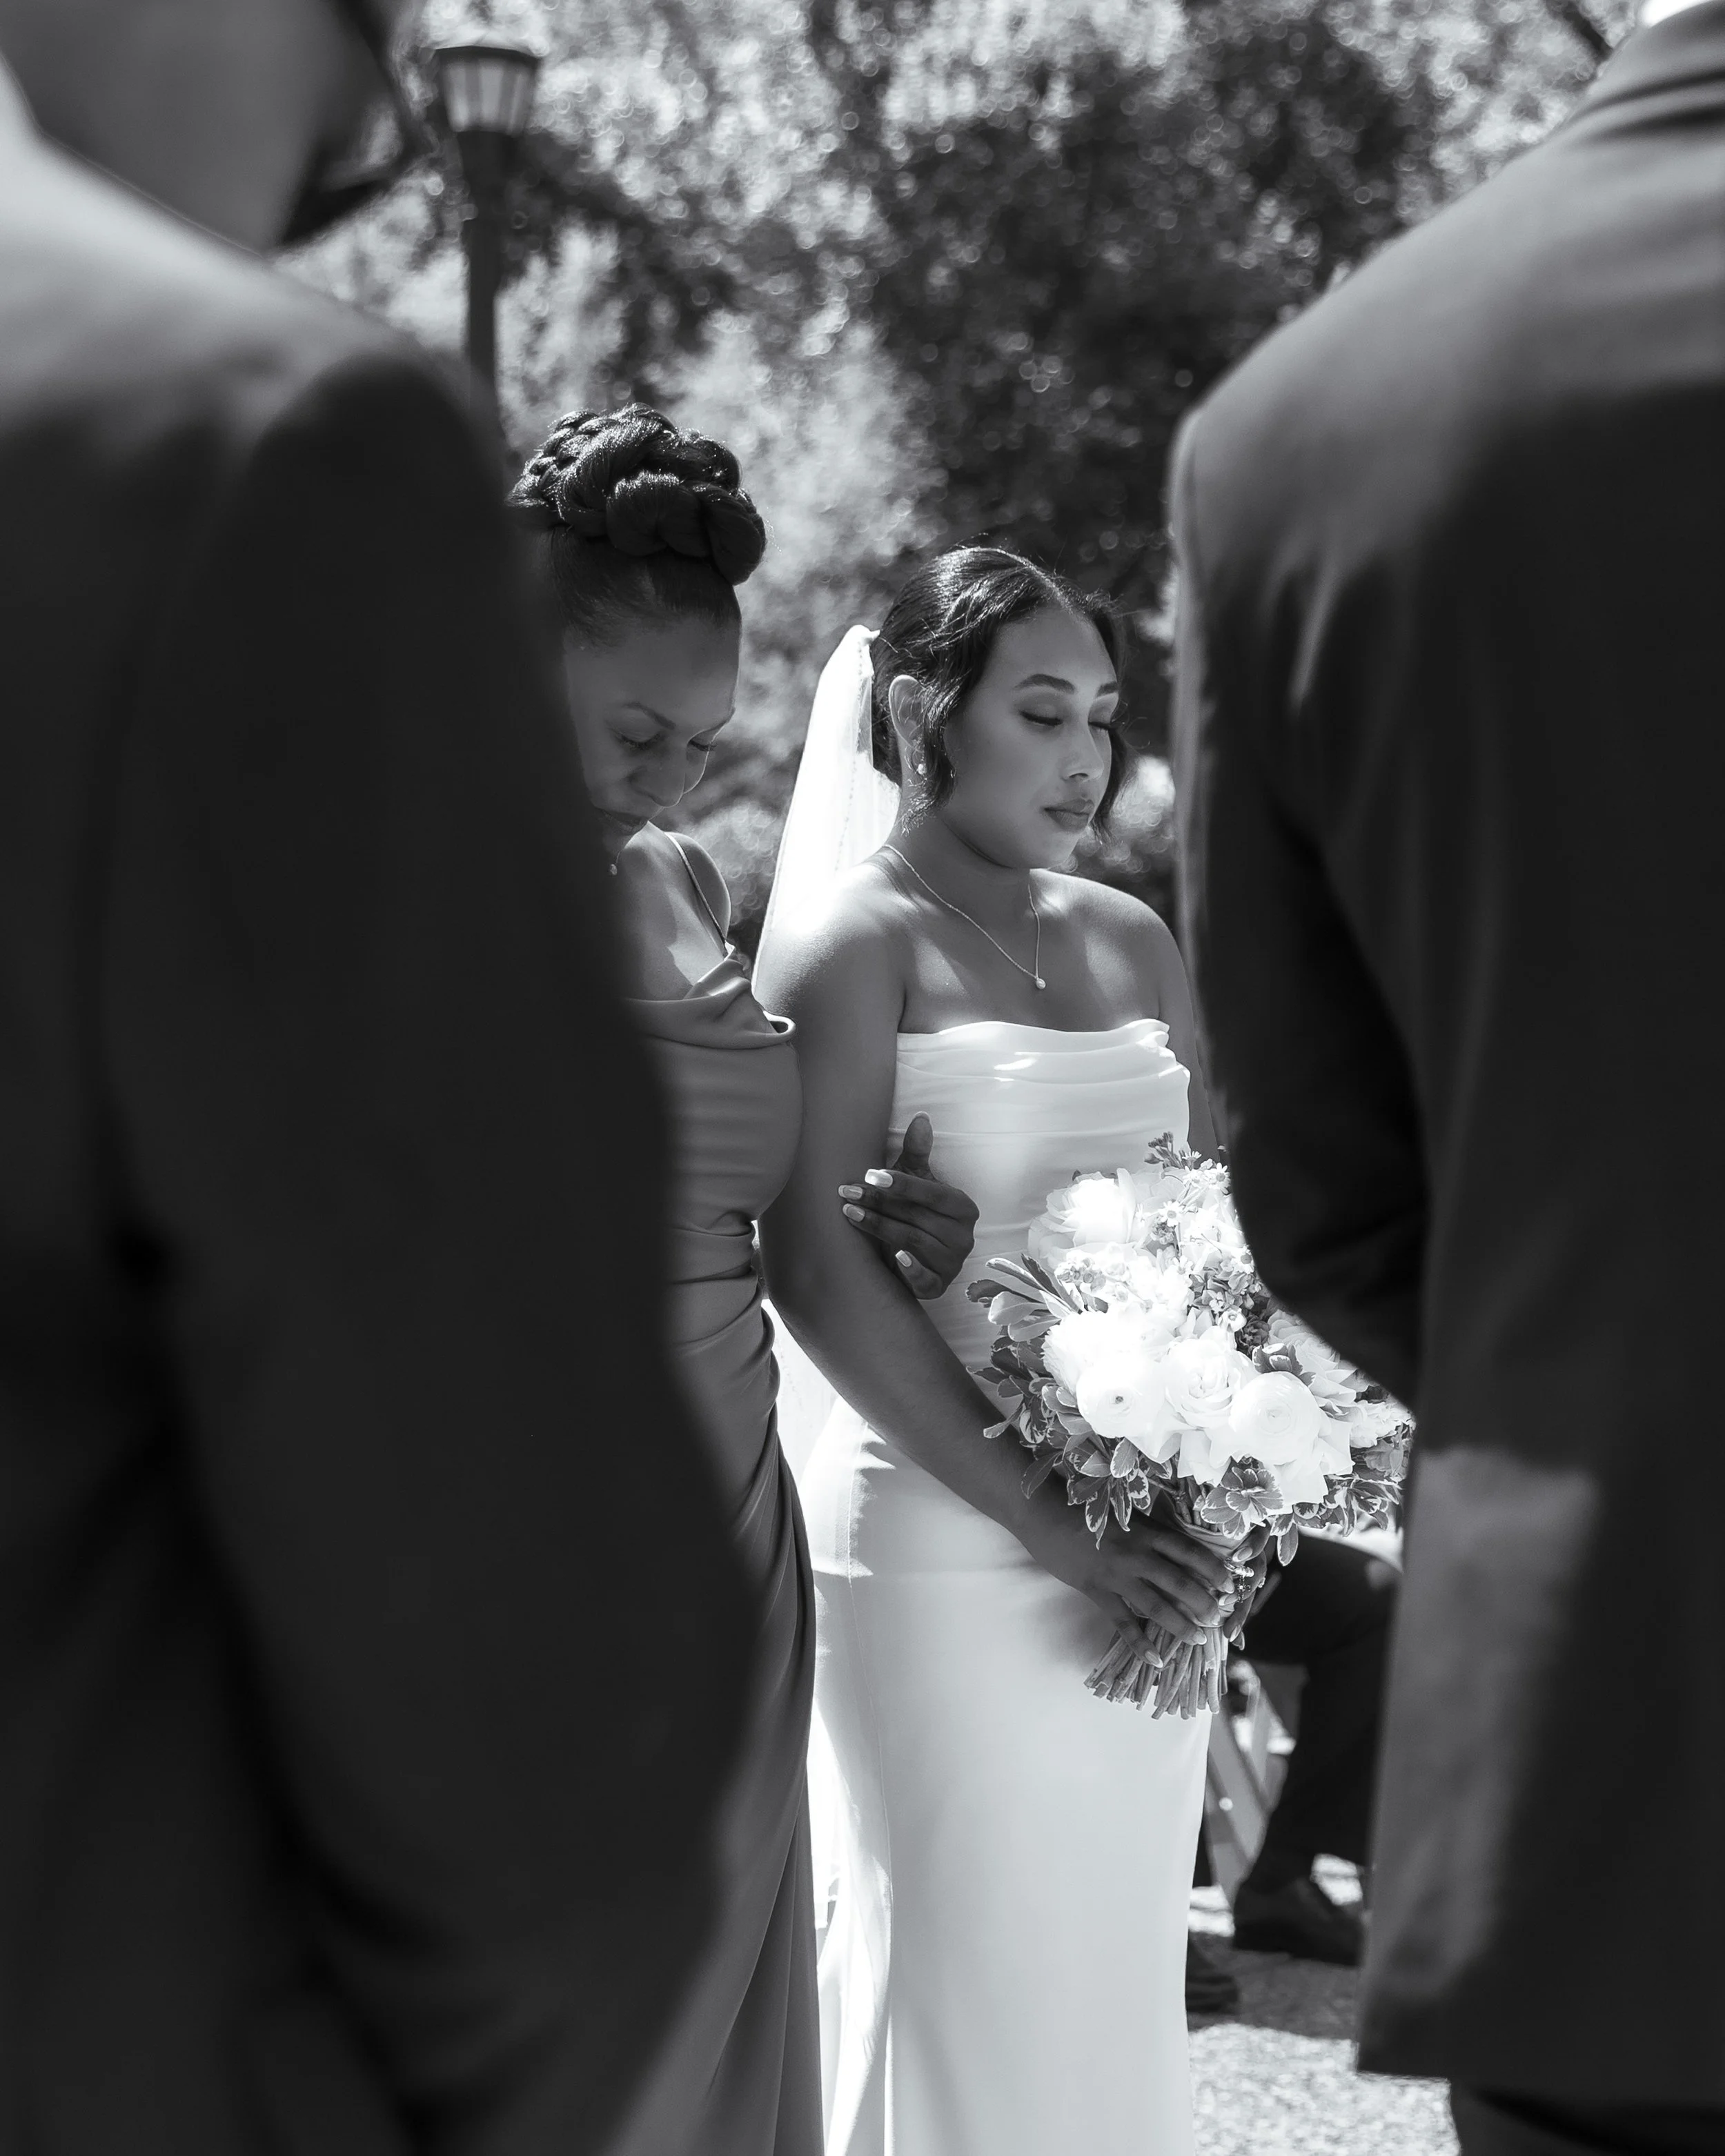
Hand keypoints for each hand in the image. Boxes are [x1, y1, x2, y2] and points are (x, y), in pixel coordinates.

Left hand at [838, 1113, 979, 1300]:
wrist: (915, 1258)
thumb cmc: (915, 1213)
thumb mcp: (917, 1182)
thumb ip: (917, 1153)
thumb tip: (921, 1118)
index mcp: (962, 1207)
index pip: (932, 1192)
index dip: (901, 1183)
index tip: (870, 1174)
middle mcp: (963, 1236)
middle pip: (917, 1217)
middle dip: (879, 1203)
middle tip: (846, 1192)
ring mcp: (952, 1263)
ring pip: (912, 1242)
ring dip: (879, 1228)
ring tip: (849, 1214)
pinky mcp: (939, 1287)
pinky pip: (926, 1279)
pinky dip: (911, 1269)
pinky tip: (892, 1258)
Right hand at [1020, 1495, 1237, 1655]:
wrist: (1046, 1513)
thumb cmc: (1085, 1508)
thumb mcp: (1124, 1514)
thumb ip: (1148, 1531)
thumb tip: (1175, 1547)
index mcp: (1146, 1531)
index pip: (1189, 1551)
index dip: (1213, 1569)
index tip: (1231, 1584)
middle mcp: (1137, 1553)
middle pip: (1179, 1581)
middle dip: (1204, 1601)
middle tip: (1220, 1617)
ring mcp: (1117, 1574)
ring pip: (1156, 1605)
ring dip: (1180, 1624)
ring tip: (1198, 1638)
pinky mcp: (1097, 1590)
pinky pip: (1123, 1622)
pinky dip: (1139, 1643)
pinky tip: (1155, 1659)